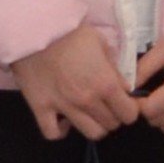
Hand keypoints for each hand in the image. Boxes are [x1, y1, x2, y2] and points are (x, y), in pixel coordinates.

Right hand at [10, 26, 144, 143]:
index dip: (129, 109)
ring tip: (87, 112)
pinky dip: (61, 130)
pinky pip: (53, 133)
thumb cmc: (70, 32)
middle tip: (105, 104)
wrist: (33, 29)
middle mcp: (87, 101)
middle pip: (111, 125)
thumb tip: (125, 88)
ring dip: (93, 124)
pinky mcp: (40, 109)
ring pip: (91, 133)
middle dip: (113, 115)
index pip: (129, 114)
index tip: (124, 102)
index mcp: (105, 84)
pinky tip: (63, 119)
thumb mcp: (101, 44)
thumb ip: (115, 69)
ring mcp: (63, 107)